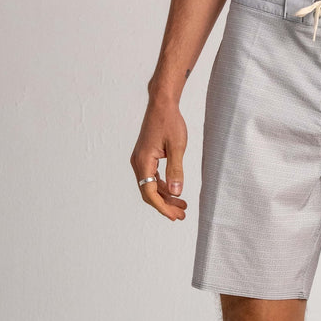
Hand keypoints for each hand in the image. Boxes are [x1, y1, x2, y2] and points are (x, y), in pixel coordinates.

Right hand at [131, 96, 188, 221]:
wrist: (161, 105)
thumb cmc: (170, 122)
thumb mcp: (177, 146)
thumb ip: (176, 170)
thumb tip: (176, 193)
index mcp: (143, 161)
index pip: (150, 192)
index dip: (162, 207)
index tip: (175, 216)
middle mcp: (138, 163)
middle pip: (149, 192)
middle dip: (165, 205)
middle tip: (182, 215)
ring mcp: (140, 160)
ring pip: (151, 186)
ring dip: (165, 197)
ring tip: (182, 206)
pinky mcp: (145, 157)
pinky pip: (152, 177)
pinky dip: (163, 186)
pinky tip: (175, 191)